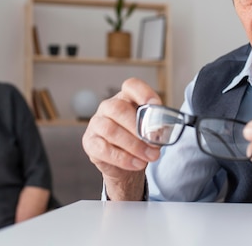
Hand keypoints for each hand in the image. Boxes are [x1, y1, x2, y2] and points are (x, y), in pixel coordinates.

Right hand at [82, 78, 161, 199]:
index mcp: (126, 98)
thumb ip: (157, 128)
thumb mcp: (152, 132)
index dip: (143, 93)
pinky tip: (136, 163)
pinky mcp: (90, 142)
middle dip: (138, 128)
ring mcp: (96, 124)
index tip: (156, 104)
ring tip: (149, 156)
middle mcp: (108, 107)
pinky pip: (104, 149)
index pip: (131, 86)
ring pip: (110, 130)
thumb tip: (161, 132)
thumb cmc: (140, 142)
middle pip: (118, 109)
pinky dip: (123, 158)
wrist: (127, 166)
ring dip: (133, 145)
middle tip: (154, 145)